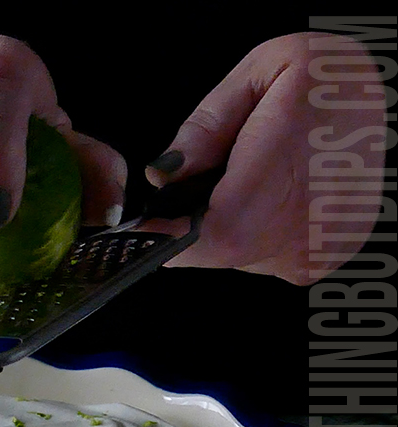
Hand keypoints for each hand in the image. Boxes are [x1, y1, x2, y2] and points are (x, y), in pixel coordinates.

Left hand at [144, 32, 388, 285]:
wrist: (389, 97)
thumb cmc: (328, 79)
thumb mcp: (262, 71)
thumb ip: (204, 127)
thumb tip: (163, 178)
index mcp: (287, 179)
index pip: (207, 240)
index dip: (168, 236)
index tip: (149, 221)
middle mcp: (306, 232)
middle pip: (213, 252)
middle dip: (193, 222)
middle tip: (214, 175)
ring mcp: (319, 253)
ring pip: (235, 256)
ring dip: (226, 223)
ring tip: (255, 176)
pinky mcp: (325, 259)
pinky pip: (263, 256)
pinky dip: (255, 229)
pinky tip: (277, 193)